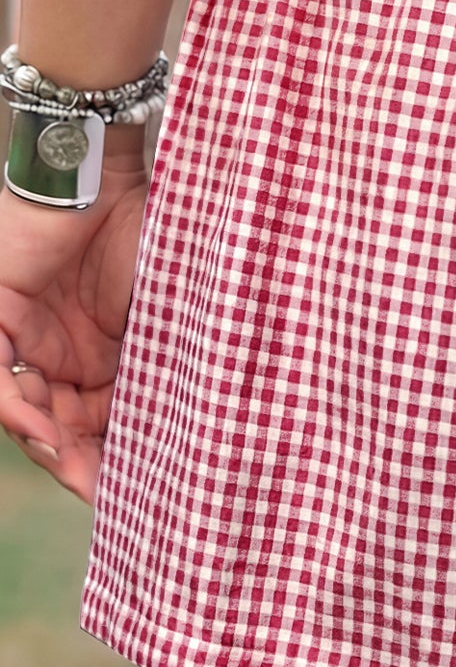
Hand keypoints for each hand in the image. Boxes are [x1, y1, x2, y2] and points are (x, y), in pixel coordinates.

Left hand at [0, 153, 149, 506]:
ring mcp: (26, 337)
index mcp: (111, 356)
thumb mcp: (175, 313)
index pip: (111, 422)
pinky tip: (44, 432)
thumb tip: (225, 429)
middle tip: (110, 500)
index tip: (153, 498)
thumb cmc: (159, 229)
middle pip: (67, 427)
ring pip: (29, 410)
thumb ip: (177, 365)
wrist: (109, 165)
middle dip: (84, 466)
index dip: (125, 461)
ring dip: (51, 445)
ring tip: (77, 473)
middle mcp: (64, 355)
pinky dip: (18, 407)